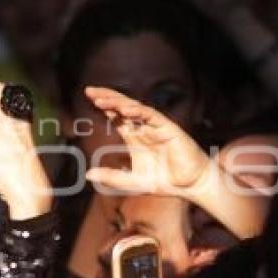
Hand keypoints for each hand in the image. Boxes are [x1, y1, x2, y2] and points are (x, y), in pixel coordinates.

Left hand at [84, 87, 211, 200]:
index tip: (88, 97)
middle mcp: (143, 127)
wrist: (189, 185)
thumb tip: (87, 174)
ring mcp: (156, 126)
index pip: (116, 115)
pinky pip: (152, 116)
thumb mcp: (132, 182)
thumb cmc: (164, 180)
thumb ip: (112, 177)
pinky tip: (125, 110)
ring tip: (101, 100)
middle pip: (123, 107)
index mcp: (134, 136)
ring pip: (135, 108)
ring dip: (118, 103)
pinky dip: (139, 112)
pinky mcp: (169, 129)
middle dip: (107, 98)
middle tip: (89, 91)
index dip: (104, 106)